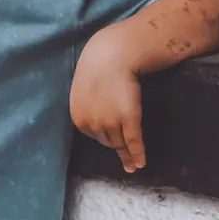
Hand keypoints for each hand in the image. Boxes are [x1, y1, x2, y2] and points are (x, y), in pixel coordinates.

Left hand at [69, 35, 145, 173]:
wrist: (111, 55)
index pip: (93, 135)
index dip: (103, 135)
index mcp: (78, 117)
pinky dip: (137, 155)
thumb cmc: (98, 68)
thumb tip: (94, 117)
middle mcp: (92, 124)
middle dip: (114, 143)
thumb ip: (87, 107)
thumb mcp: (83, 90)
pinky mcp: (128, 119)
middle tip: (124, 155)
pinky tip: (140, 164)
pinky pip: (134, 142)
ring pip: (120, 143)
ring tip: (132, 164)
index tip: (111, 141)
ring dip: (127, 154)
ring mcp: (110, 122)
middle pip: (106, 140)